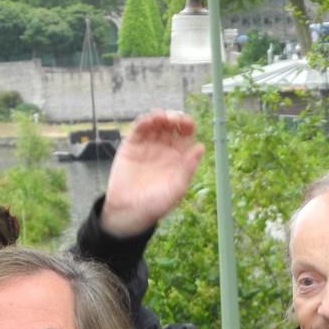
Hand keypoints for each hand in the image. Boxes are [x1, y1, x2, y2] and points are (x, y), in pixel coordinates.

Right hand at [101, 111, 204, 236]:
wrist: (128, 211)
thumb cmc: (156, 204)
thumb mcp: (176, 188)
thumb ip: (187, 168)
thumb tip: (201, 147)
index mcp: (179, 158)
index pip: (186, 135)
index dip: (188, 126)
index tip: (187, 123)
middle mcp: (165, 149)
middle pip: (172, 126)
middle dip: (174, 118)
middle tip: (172, 118)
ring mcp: (148, 146)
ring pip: (156, 125)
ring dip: (159, 117)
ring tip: (159, 118)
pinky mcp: (131, 146)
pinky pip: (138, 130)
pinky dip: (143, 122)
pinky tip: (147, 121)